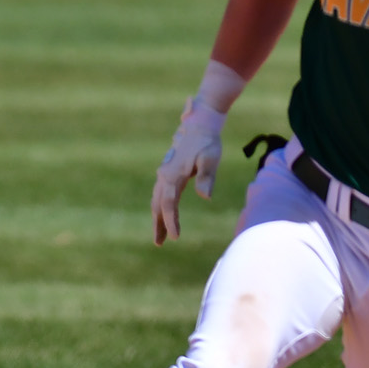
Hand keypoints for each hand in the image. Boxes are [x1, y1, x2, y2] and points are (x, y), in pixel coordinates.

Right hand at [150, 97, 224, 244]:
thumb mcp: (211, 159)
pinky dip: (160, 207)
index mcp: (173, 175)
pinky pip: (161, 193)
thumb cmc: (208, 142)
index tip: (176, 237)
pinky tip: (163, 216)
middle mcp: (164, 175)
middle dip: (158, 224)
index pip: (169, 203)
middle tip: (159, 243)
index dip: (171, 221)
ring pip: (158, 199)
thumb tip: (206, 197)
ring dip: (157, 217)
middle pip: (158, 204)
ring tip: (160, 236)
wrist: (200, 124)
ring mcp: (164, 173)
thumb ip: (206, 177)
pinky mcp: (168, 171)